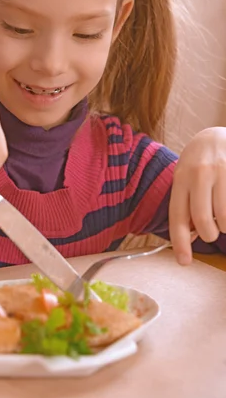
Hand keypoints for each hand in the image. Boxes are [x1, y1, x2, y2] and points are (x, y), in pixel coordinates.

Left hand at [169, 127, 225, 263]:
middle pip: (202, 220)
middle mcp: (200, 173)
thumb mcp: (185, 178)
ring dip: (224, 226)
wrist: (219, 135)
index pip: (177, 216)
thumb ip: (185, 205)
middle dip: (208, 235)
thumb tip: (190, 237)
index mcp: (181, 177)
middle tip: (211, 232)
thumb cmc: (199, 163)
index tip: (184, 262)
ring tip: (222, 214)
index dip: (180, 242)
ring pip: (224, 219)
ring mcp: (222, 172)